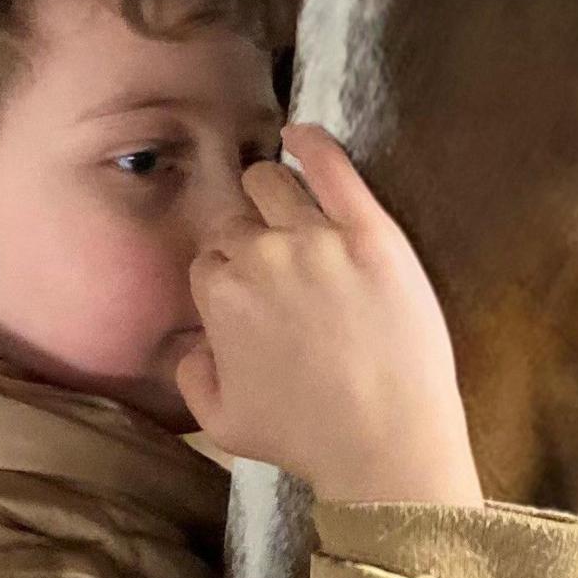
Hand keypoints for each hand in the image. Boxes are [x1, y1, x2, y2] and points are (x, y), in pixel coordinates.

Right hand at [174, 125, 483, 507]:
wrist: (387, 444)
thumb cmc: (306, 439)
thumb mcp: (221, 422)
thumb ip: (190, 374)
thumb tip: (193, 342)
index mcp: (220, 296)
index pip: (210, 258)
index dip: (228, 271)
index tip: (250, 287)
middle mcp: (262, 256)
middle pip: (237, 218)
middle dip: (247, 233)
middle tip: (273, 257)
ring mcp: (318, 238)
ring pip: (274, 182)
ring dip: (272, 190)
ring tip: (286, 203)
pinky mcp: (372, 231)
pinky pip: (333, 165)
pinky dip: (312, 142)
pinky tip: (301, 134)